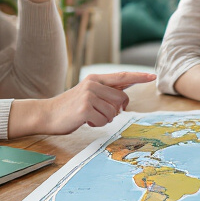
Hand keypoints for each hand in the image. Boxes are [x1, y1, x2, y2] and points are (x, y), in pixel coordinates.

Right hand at [27, 71, 155, 135]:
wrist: (47, 114)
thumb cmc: (70, 107)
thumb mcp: (88, 94)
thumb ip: (106, 92)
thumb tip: (124, 96)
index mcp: (95, 79)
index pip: (122, 76)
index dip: (139, 77)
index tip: (152, 76)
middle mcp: (93, 84)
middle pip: (122, 99)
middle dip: (116, 110)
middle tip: (100, 113)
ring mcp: (89, 95)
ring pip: (114, 112)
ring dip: (105, 118)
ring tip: (90, 116)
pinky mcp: (85, 108)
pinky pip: (104, 120)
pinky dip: (97, 124)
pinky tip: (85, 120)